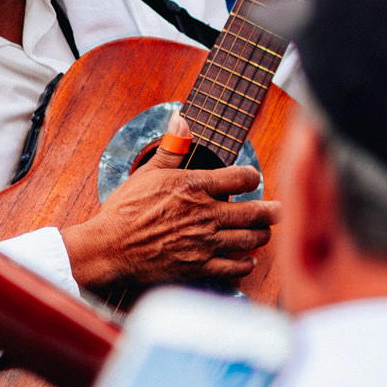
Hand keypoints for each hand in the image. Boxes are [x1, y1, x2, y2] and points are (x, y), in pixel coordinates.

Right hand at [61, 116, 277, 291]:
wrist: (107, 248)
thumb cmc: (125, 209)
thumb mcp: (148, 172)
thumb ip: (172, 146)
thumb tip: (182, 118)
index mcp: (196, 186)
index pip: (244, 177)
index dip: (252, 176)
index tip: (252, 179)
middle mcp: (206, 214)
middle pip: (257, 212)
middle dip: (273, 211)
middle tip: (279, 210)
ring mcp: (204, 242)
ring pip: (250, 239)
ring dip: (262, 235)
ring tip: (264, 232)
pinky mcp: (198, 267)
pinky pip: (233, 268)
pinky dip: (245, 264)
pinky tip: (247, 260)